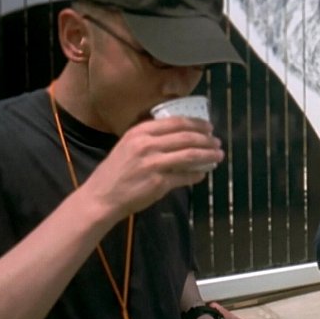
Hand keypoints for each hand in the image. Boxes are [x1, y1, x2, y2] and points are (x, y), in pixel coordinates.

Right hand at [77, 116, 223, 219]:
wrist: (102, 196)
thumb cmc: (115, 171)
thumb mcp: (129, 145)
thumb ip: (151, 137)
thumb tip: (181, 135)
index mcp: (140, 132)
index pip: (177, 122)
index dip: (197, 124)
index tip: (208, 127)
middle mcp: (147, 144)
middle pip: (187, 137)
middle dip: (207, 140)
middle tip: (217, 142)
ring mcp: (154, 164)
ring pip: (190, 155)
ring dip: (208, 155)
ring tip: (218, 156)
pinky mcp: (159, 182)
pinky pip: (185, 176)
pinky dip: (197, 174)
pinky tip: (202, 174)